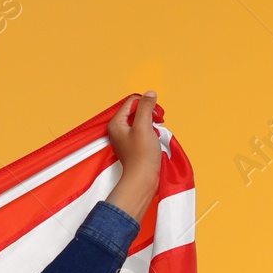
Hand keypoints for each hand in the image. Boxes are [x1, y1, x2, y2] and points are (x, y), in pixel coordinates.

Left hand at [105, 91, 162, 222]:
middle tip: (157, 122)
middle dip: (150, 113)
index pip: (132, 101)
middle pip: (137, 109)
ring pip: (142, 119)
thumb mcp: (144, 126)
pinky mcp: (134, 143)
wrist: (142, 178)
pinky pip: (144, 129)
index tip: (154, 114)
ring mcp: (126, 136)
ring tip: (155, 132)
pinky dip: (152, 131)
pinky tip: (155, 138)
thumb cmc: (141, 156)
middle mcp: (118, 129)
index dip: (146, 104)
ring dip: (152, 122)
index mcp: (116, 123)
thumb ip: (145, 107)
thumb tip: (150, 94)